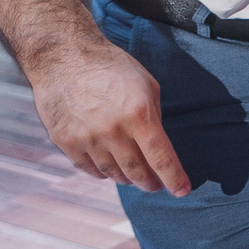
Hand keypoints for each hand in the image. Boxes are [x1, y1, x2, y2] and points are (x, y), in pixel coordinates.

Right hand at [29, 34, 190, 195]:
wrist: (65, 57)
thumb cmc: (112, 67)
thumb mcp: (147, 86)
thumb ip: (154, 117)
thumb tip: (158, 146)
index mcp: (139, 114)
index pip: (161, 157)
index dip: (174, 178)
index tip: (182, 190)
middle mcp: (113, 130)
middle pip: (137, 172)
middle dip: (150, 183)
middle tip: (155, 185)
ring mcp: (87, 138)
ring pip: (112, 173)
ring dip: (126, 178)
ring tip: (134, 176)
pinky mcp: (65, 142)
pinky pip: (88, 169)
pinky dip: (102, 172)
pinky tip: (109, 169)